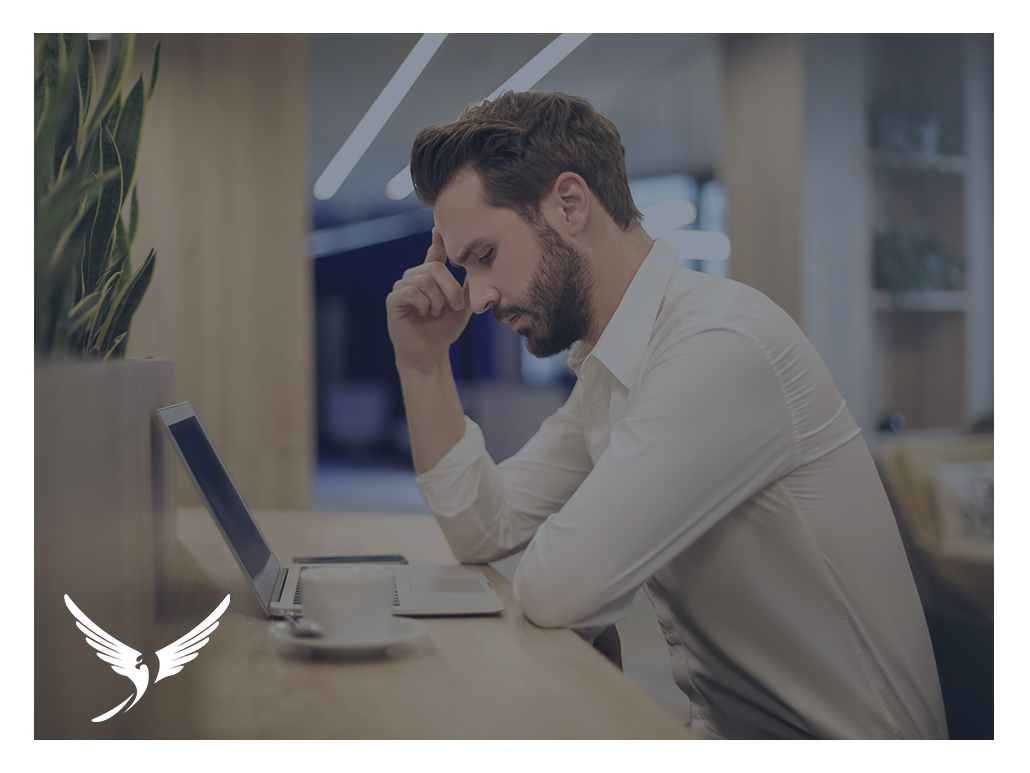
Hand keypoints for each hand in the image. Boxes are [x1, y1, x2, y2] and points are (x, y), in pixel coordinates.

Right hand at [386, 228, 471, 370]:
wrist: (430, 352)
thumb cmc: (445, 329)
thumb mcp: (463, 307)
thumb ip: (466, 287)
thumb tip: (476, 267)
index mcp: (430, 277)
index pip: (434, 254)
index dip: (437, 241)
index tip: (438, 229)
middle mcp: (414, 277)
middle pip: (434, 267)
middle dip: (450, 288)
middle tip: (455, 306)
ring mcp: (401, 288)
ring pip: (424, 279)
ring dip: (437, 300)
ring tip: (435, 313)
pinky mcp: (393, 300)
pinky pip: (411, 291)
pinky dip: (423, 303)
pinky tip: (424, 313)